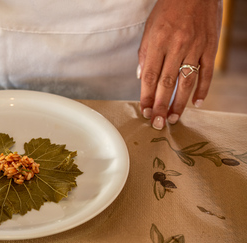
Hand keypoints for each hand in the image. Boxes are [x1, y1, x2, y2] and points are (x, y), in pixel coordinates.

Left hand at [138, 0, 222, 129]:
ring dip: (179, 103)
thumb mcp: (150, 29)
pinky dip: (202, 89)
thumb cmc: (168, 9)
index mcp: (158, 42)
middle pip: (167, 83)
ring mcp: (195, 47)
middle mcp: (177, 46)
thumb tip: (141, 78)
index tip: (145, 111)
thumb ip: (145, 54)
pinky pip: (207, 72)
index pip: (150, 76)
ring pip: (187, 81)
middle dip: (161, 106)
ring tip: (174, 118)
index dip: (147, 96)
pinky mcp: (211, 47)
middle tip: (158, 122)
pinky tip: (197, 103)